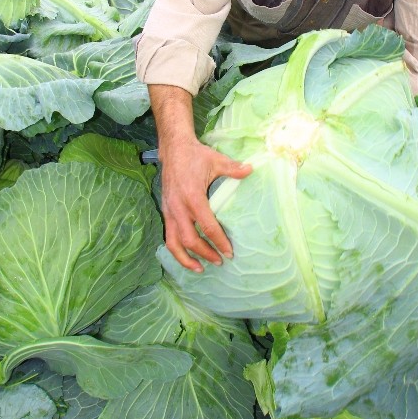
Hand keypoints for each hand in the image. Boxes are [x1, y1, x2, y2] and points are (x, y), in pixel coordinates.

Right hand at [160, 138, 251, 272]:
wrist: (173, 149)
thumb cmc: (196, 155)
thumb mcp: (216, 160)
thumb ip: (233, 169)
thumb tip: (251, 170)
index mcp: (192, 197)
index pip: (207, 226)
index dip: (219, 241)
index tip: (229, 252)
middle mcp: (178, 207)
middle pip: (190, 240)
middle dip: (205, 253)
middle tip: (220, 261)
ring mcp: (169, 211)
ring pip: (173, 243)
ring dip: (186, 259)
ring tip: (199, 269)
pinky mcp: (165, 211)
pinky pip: (168, 236)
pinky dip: (176, 250)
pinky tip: (187, 257)